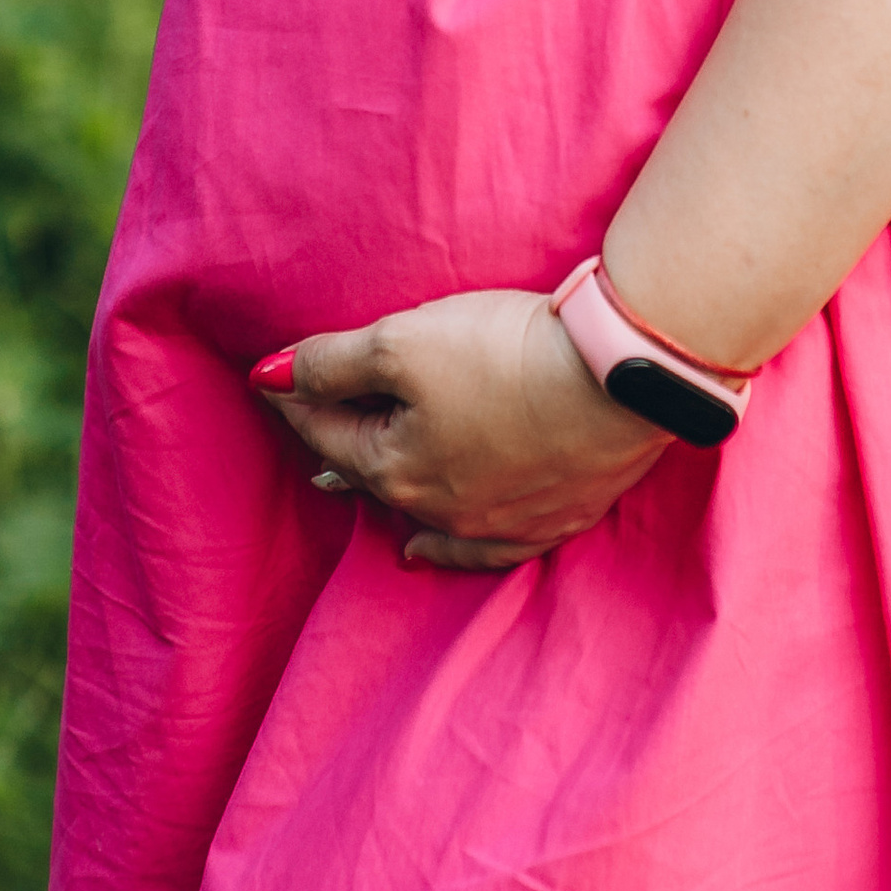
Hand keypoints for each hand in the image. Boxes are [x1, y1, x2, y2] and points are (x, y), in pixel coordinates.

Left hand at [256, 289, 672, 569]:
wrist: (620, 380)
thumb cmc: (505, 355)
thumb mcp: (403, 341)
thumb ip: (332, 362)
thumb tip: (269, 376)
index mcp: (394, 467)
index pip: (327, 428)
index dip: (297, 394)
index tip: (271, 374)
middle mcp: (437, 508)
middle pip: (371, 469)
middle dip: (336, 442)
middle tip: (307, 423)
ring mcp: (496, 522)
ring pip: (420, 511)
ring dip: (384, 490)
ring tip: (346, 481)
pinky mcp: (551, 518)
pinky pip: (482, 547)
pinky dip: (448, 547)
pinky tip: (425, 549)